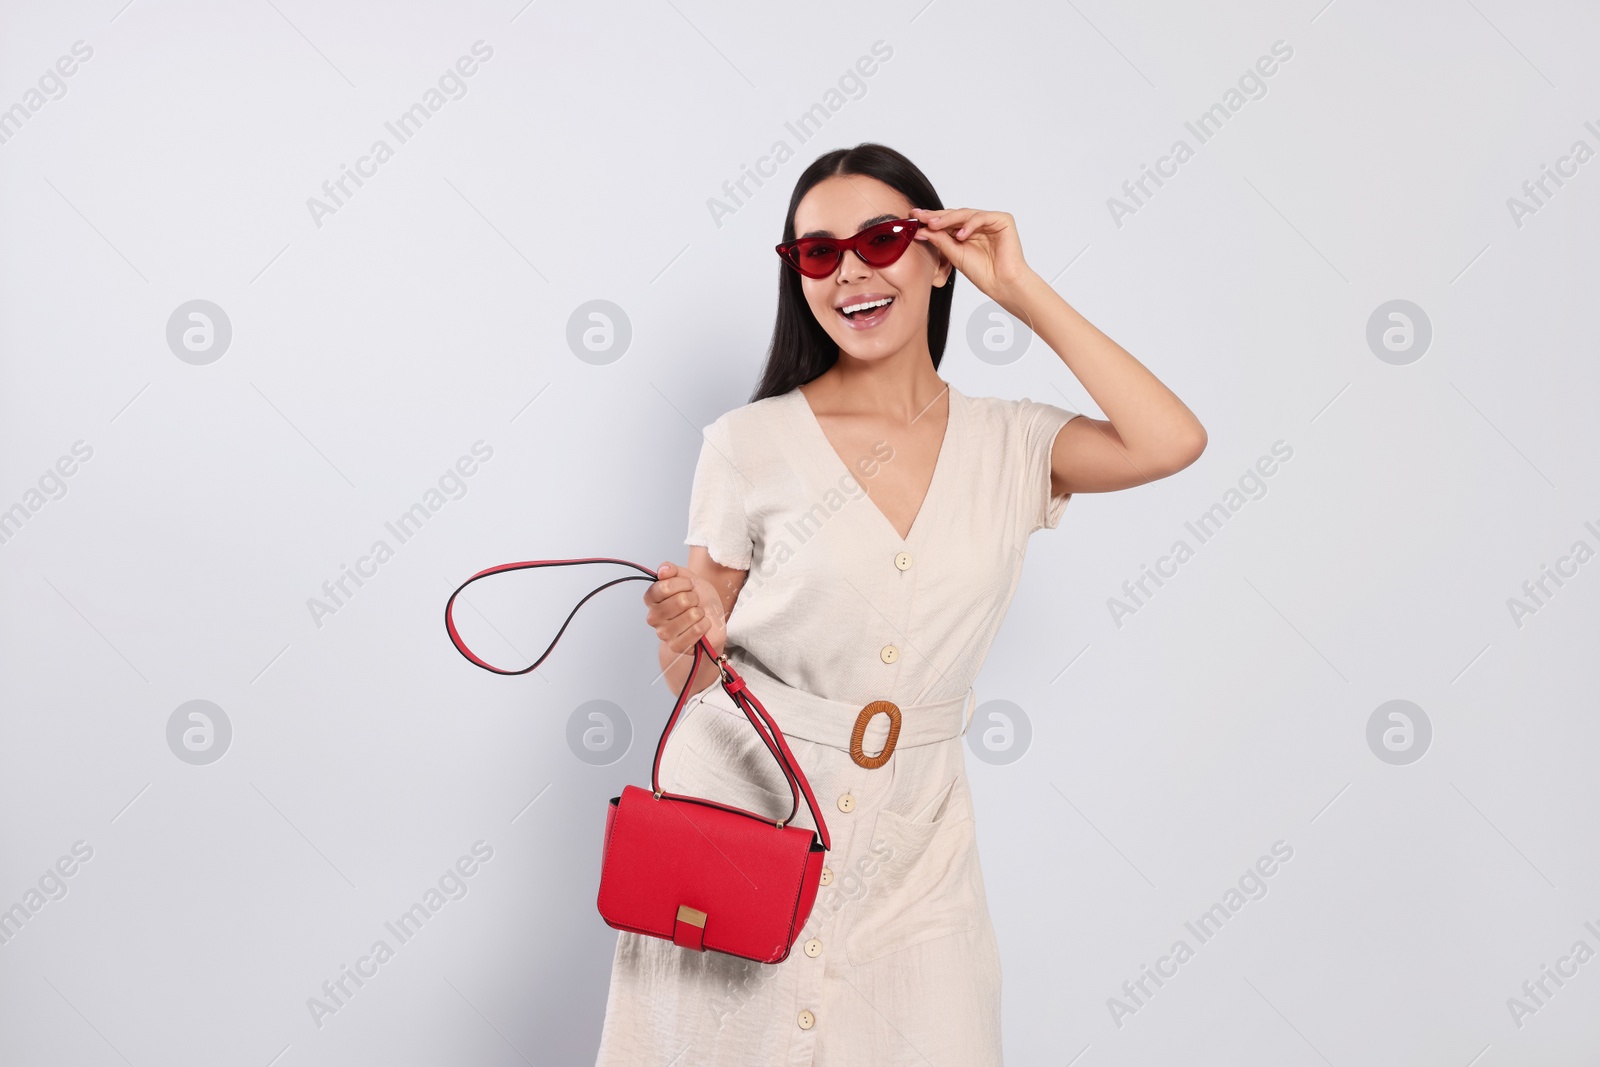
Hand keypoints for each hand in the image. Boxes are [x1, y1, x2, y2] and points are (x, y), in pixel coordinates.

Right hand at [644, 560, 726, 661]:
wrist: (712, 617)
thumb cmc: (698, 598)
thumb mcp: (687, 578)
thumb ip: (672, 570)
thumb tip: (663, 570)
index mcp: (652, 599)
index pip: (664, 586)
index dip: (683, 583)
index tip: (689, 585)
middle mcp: (653, 617)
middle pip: (680, 601)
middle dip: (694, 598)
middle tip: (694, 602)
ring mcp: (664, 633)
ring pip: (690, 615)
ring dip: (700, 612)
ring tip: (698, 614)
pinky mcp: (676, 646)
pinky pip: (696, 631)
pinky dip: (705, 625)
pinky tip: (702, 624)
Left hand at [910, 206, 1039, 311]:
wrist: (1001, 284)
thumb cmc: (982, 272)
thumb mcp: (954, 254)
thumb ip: (939, 240)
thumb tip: (921, 230)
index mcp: (966, 231)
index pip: (947, 221)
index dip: (930, 219)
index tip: (913, 217)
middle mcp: (978, 224)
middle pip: (955, 214)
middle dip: (936, 216)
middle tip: (920, 217)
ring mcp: (990, 221)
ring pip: (966, 213)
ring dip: (948, 219)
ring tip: (934, 225)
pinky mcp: (1003, 220)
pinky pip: (982, 217)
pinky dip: (970, 225)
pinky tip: (960, 235)